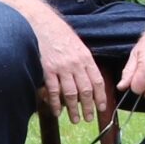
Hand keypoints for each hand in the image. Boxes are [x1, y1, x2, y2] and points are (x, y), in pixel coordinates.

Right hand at [32, 9, 110, 125]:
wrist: (42, 24)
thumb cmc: (60, 34)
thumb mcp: (77, 45)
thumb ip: (84, 62)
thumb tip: (89, 79)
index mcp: (86, 58)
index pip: (97, 81)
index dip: (101, 96)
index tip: (102, 107)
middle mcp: (76, 64)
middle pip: (85, 90)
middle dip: (88, 107)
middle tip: (89, 118)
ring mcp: (61, 68)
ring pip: (70, 94)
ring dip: (73, 109)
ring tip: (75, 119)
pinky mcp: (47, 70)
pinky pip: (54, 91)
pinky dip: (56, 104)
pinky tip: (58, 112)